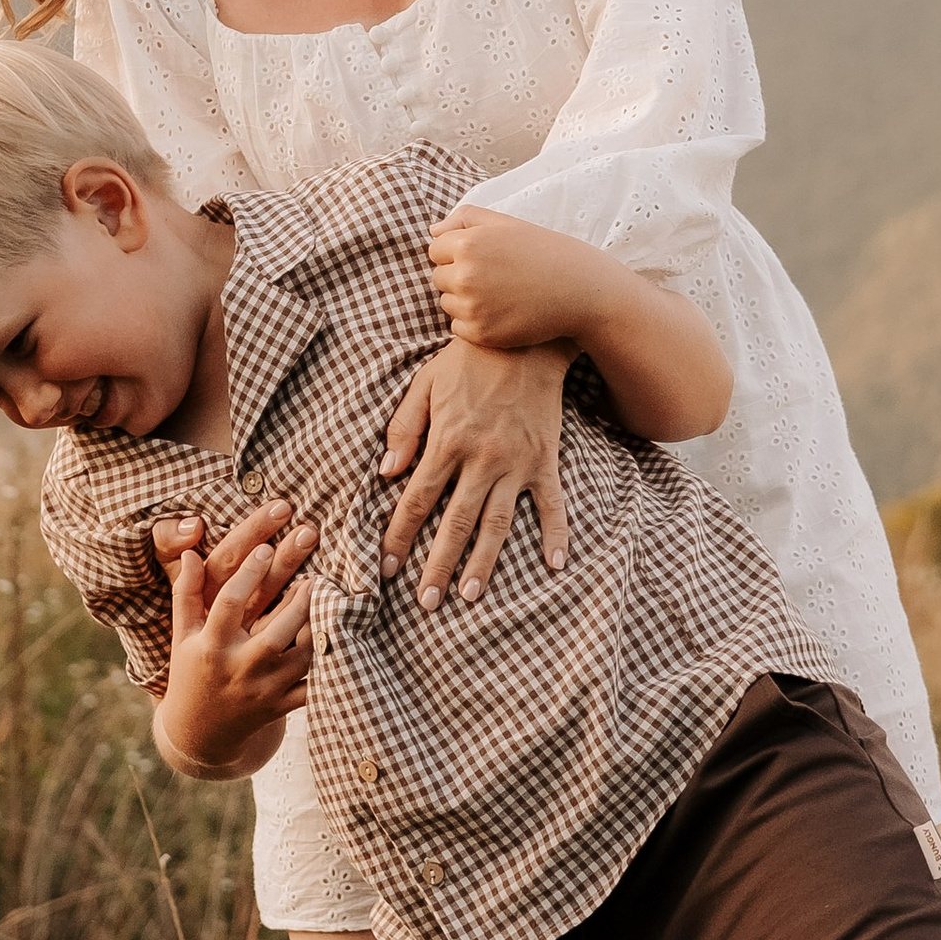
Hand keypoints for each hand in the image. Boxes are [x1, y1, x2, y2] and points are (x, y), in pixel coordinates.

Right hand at [151, 505, 319, 774]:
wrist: (200, 733)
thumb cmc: (191, 672)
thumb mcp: (183, 634)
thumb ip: (187, 592)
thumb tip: (191, 551)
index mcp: (211, 647)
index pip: (229, 603)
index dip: (249, 573)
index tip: (266, 548)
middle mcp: (239, 669)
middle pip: (276, 634)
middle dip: (299, 603)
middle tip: (315, 574)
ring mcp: (264, 690)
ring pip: (302, 659)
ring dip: (319, 629)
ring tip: (331, 599)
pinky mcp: (283, 706)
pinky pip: (314, 686)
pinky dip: (330, 666)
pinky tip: (340, 636)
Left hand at [377, 336, 571, 608]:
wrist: (527, 337)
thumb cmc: (468, 359)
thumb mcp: (424, 384)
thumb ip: (404, 429)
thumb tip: (386, 474)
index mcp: (446, 442)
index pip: (415, 501)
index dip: (398, 537)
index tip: (386, 568)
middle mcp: (481, 459)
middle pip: (454, 523)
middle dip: (437, 566)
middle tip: (425, 602)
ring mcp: (517, 463)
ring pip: (497, 523)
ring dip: (484, 562)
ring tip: (470, 595)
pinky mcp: (546, 459)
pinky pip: (552, 504)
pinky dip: (555, 535)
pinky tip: (554, 565)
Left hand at [425, 207, 609, 353]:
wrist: (578, 291)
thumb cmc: (543, 252)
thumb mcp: (506, 223)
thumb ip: (466, 219)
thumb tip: (433, 230)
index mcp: (468, 243)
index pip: (435, 250)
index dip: (457, 253)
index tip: (484, 258)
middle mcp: (465, 275)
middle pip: (438, 278)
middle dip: (458, 276)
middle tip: (494, 277)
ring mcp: (472, 307)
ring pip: (447, 303)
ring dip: (464, 301)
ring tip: (499, 295)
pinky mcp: (481, 333)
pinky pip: (457, 328)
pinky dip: (473, 323)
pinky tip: (500, 313)